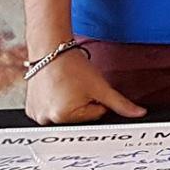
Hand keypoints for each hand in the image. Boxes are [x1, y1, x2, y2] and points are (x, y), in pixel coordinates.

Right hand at [26, 49, 145, 124]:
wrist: (50, 49)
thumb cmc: (72, 65)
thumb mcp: (101, 86)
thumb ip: (121, 103)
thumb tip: (139, 114)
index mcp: (65, 117)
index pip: (95, 115)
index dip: (96, 100)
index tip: (87, 87)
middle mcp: (48, 120)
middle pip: (79, 118)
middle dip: (82, 103)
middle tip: (76, 86)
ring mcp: (38, 115)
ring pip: (66, 115)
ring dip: (69, 103)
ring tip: (65, 86)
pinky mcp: (31, 110)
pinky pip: (51, 111)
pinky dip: (56, 102)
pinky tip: (56, 89)